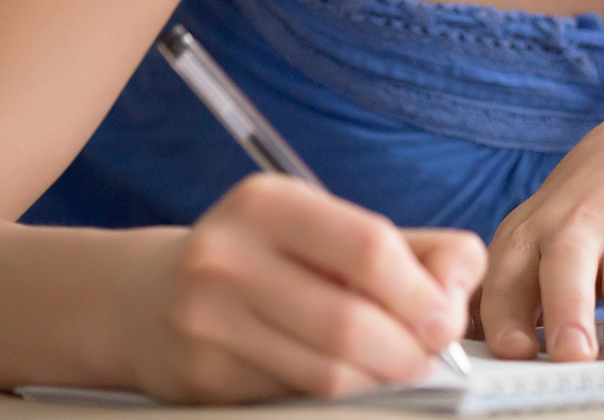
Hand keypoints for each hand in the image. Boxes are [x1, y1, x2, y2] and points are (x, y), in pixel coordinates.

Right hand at [125, 174, 485, 401]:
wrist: (146, 298)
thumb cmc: (268, 258)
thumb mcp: (332, 229)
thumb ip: (415, 251)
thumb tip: (457, 299)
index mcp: (268, 203)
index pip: (368, 247)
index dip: (421, 294)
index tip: (448, 323)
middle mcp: (226, 256)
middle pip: (350, 323)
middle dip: (407, 352)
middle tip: (428, 359)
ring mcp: (204, 321)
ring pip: (325, 374)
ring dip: (377, 381)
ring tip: (389, 368)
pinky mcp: (199, 378)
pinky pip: (293, 399)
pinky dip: (333, 398)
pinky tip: (337, 378)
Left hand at [480, 106, 603, 360]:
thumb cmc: (583, 210)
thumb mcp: (535, 231)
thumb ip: (504, 286)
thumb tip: (458, 341)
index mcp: (533, 234)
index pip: (508, 276)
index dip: (507, 314)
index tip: (513, 351)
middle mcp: (579, 229)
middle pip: (567, 270)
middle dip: (567, 312)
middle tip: (571, 355)